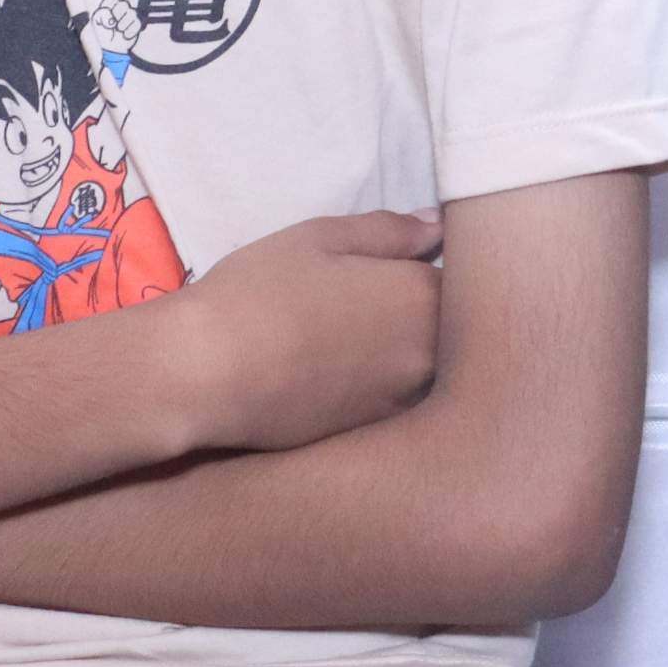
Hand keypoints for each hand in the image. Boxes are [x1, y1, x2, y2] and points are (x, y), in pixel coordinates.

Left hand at [85, 0, 143, 58]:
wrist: (112, 48)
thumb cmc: (103, 34)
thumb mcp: (96, 23)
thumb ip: (100, 14)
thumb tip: (110, 13)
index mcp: (111, 7)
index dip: (108, 7)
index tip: (104, 17)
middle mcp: (121, 9)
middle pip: (124, 3)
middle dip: (117, 14)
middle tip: (112, 24)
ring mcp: (130, 16)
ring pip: (132, 12)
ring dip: (123, 24)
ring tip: (119, 30)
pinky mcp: (137, 24)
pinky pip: (137, 23)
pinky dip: (130, 31)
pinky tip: (125, 35)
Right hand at [163, 209, 443, 454]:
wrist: (204, 377)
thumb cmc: (261, 292)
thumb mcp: (321, 239)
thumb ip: (390, 232)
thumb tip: (437, 228)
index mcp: (426, 300)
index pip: (463, 280)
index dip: (431, 271)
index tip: (396, 268)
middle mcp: (429, 358)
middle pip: (452, 332)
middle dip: (423, 316)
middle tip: (367, 305)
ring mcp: (402, 404)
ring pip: (423, 372)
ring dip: (402, 356)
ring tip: (347, 341)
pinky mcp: (370, 438)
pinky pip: (393, 405)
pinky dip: (377, 389)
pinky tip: (334, 377)